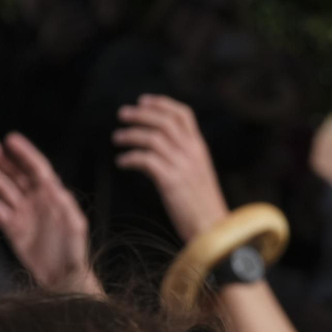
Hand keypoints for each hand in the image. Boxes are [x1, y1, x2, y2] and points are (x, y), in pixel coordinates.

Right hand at [0, 134, 101, 294]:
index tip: (11, 139)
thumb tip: (52, 185)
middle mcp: (38, 201)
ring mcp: (23, 213)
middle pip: (18, 175)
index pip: (38, 169)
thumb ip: (65, 206)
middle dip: (4, 160)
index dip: (25, 153)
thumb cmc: (75, 251)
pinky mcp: (12, 228)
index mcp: (55, 196)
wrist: (63, 276)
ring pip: (4, 190)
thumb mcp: (75, 227)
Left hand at [114, 95, 228, 240]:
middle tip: (121, 114)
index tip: (143, 101)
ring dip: (130, 135)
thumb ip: (184, 158)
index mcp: (200, 148)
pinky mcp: (171, 181)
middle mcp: (192, 152)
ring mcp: (182, 166)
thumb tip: (160, 148)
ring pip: (152, 137)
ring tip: (117, 139)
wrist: (214, 229)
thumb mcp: (197, 175)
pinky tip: (122, 163)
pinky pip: (145, 159)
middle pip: (164, 121)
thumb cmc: (202, 206)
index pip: (183, 114)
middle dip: (140, 114)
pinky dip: (130, 157)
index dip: (162, 104)